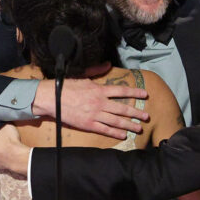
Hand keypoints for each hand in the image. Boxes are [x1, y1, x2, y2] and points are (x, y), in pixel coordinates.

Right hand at [32, 79, 148, 139]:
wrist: (52, 98)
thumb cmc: (66, 86)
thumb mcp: (83, 75)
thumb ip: (97, 70)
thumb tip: (108, 64)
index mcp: (100, 90)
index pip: (122, 91)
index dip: (135, 92)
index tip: (145, 95)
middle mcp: (100, 103)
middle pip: (123, 109)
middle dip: (136, 113)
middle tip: (147, 117)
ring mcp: (95, 114)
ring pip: (116, 121)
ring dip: (129, 125)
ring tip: (139, 128)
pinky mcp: (88, 124)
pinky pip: (105, 130)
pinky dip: (115, 133)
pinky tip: (123, 135)